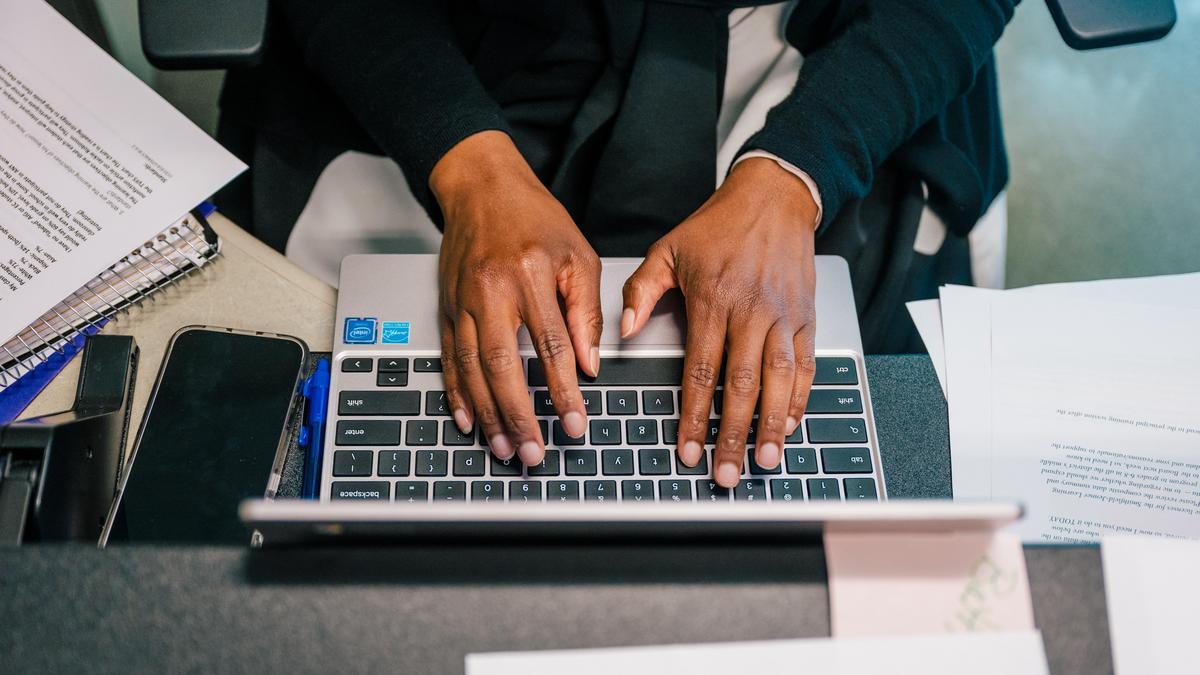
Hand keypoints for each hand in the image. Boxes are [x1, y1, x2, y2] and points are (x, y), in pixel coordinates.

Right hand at [431, 131, 601, 464]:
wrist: (482, 186)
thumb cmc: (535, 218)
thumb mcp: (578, 255)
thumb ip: (585, 310)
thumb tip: (590, 364)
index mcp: (530, 275)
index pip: (551, 346)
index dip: (563, 391)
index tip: (574, 423)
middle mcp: (491, 290)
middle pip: (502, 365)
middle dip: (518, 415)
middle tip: (532, 452)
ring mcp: (462, 300)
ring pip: (470, 368)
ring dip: (487, 413)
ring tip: (504, 447)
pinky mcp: (445, 306)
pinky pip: (448, 358)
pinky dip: (457, 393)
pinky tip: (468, 419)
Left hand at [621, 157, 818, 487]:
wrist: (774, 196)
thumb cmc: (718, 225)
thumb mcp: (668, 249)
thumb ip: (642, 291)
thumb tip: (624, 332)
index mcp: (713, 300)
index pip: (701, 371)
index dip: (695, 416)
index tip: (688, 448)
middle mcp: (751, 312)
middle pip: (741, 386)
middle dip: (732, 435)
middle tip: (724, 473)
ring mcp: (783, 316)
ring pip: (778, 381)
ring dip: (773, 426)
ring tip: (766, 461)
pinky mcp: (806, 316)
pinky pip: (805, 365)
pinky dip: (800, 398)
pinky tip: (791, 425)